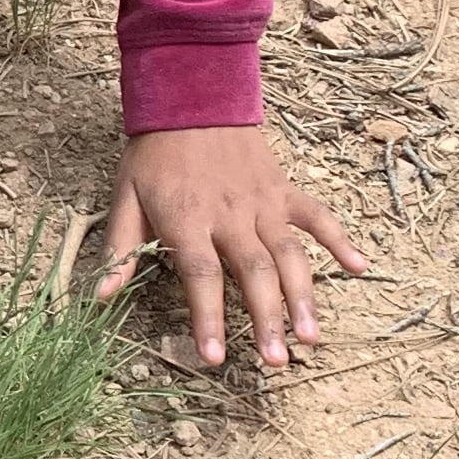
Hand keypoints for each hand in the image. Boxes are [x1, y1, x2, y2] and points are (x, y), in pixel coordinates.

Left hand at [99, 124, 369, 371]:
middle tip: (275, 362)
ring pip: (289, 254)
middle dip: (266, 319)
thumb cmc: (155, 154)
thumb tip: (99, 297)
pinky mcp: (283, 190)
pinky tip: (359, 268)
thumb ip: (119, 248)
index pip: (200, 276)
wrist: (192, 97)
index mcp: (187, 219)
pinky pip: (317, 216)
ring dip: (303, 296)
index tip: (214, 358)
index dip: (208, 317)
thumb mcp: (125, 197)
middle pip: (253, 273)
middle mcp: (230, 215)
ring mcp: (263, 203)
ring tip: (311, 336)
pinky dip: (340, 240)